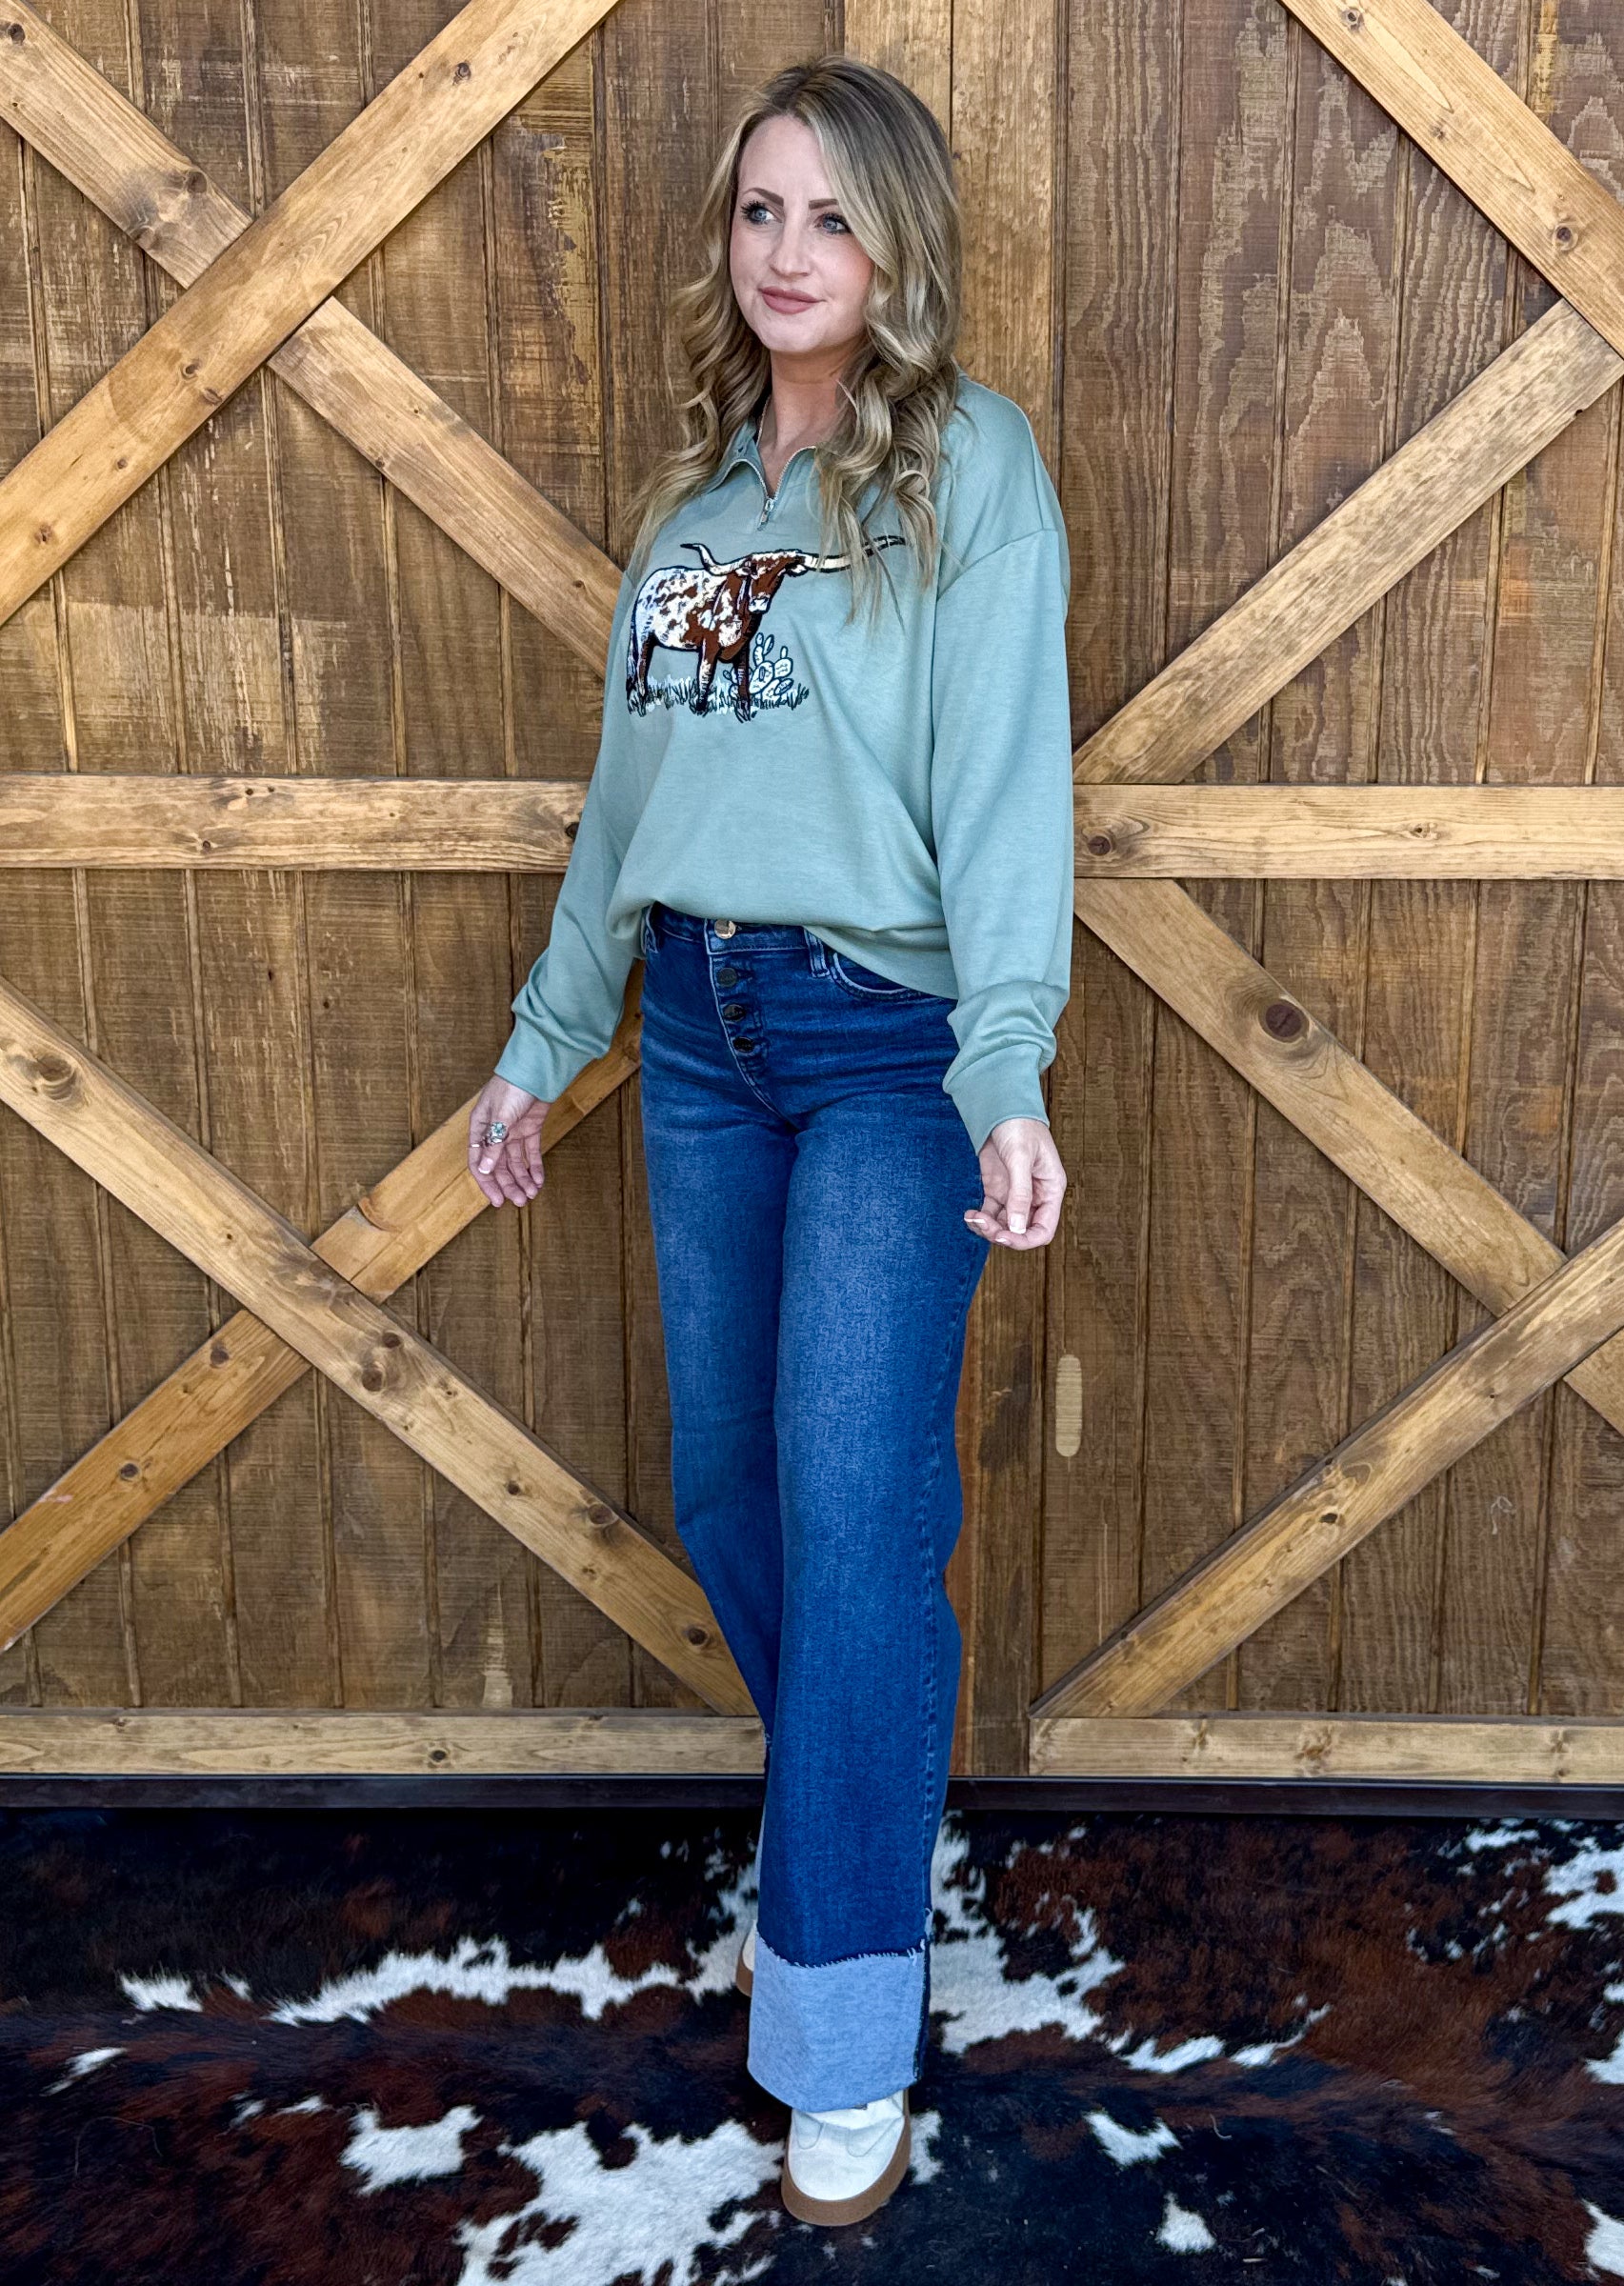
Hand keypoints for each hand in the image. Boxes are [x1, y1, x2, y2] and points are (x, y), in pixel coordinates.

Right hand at [468, 1076, 549, 1207]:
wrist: (537, 1068)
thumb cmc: (512, 1086)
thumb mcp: (501, 1116)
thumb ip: (494, 1143)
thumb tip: (485, 1169)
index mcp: (481, 1128)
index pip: (479, 1163)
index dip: (488, 1183)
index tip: (498, 1201)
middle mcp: (495, 1132)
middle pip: (498, 1166)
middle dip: (509, 1185)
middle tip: (520, 1201)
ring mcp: (513, 1131)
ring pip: (515, 1162)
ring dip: (522, 1179)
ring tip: (531, 1194)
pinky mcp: (530, 1128)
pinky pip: (531, 1152)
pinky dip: (535, 1166)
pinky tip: (539, 1180)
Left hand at [964, 1116, 1066, 1248]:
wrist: (1000, 1105)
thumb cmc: (1019, 1126)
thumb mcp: (1020, 1158)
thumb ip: (1020, 1194)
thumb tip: (1017, 1228)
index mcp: (1051, 1190)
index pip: (1044, 1229)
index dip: (1025, 1240)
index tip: (1003, 1238)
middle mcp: (1035, 1196)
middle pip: (1021, 1231)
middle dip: (1002, 1234)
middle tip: (982, 1224)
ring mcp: (1015, 1194)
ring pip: (1004, 1225)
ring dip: (988, 1228)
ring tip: (972, 1218)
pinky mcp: (998, 1190)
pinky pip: (991, 1214)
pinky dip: (980, 1219)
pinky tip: (969, 1214)